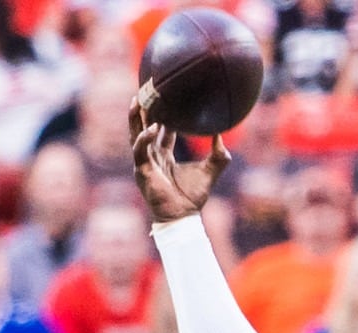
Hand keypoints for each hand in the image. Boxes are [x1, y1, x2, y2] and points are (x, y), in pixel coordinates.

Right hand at [129, 99, 230, 223]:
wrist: (183, 217)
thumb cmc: (193, 197)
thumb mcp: (211, 171)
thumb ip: (219, 154)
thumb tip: (223, 135)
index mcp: (162, 155)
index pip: (159, 130)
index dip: (160, 114)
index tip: (164, 97)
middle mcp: (150, 157)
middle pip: (142, 127)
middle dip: (142, 110)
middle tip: (145, 90)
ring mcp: (144, 163)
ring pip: (135, 135)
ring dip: (136, 118)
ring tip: (139, 100)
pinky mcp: (142, 171)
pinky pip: (139, 151)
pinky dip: (144, 138)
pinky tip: (152, 128)